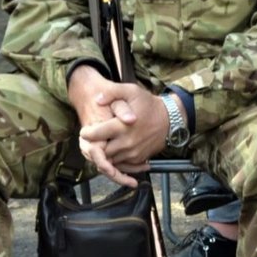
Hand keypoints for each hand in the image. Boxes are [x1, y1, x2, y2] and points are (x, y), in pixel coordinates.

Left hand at [67, 66, 168, 186]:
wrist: (170, 120)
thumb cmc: (149, 104)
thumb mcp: (131, 91)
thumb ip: (112, 93)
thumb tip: (97, 100)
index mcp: (122, 126)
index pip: (95, 135)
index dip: (86, 133)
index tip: (85, 130)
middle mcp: (126, 142)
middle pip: (100, 151)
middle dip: (92, 147)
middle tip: (89, 141)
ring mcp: (133, 153)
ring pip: (109, 160)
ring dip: (102, 155)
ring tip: (100, 145)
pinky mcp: (138, 159)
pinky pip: (121, 165)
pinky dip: (114, 160)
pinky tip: (112, 150)